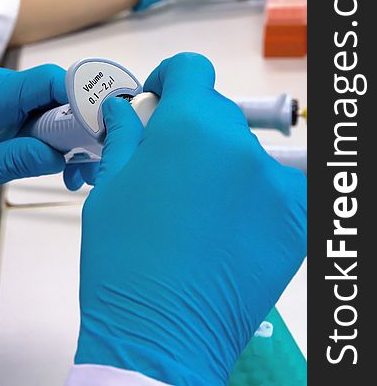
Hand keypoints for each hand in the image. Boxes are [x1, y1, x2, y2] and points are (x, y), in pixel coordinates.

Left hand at [0, 64, 77, 205]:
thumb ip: (18, 159)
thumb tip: (63, 155)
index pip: (50, 80)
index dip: (82, 99)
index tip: (101, 131)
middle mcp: (0, 87)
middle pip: (56, 95)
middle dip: (79, 128)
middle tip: (90, 166)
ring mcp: (0, 96)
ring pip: (49, 108)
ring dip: (66, 138)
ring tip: (73, 175)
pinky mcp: (0, 108)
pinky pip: (34, 117)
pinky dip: (49, 139)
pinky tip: (54, 164)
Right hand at [75, 53, 305, 384]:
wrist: (160, 338)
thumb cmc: (123, 262)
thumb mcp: (110, 186)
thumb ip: (124, 135)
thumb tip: (122, 108)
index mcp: (188, 126)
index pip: (192, 69)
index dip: (170, 77)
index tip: (158, 98)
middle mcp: (240, 144)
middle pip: (217, 111)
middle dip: (190, 126)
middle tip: (166, 162)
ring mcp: (274, 182)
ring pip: (244, 151)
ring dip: (221, 163)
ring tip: (195, 206)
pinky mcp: (296, 218)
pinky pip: (275, 186)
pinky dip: (253, 193)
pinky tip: (228, 224)